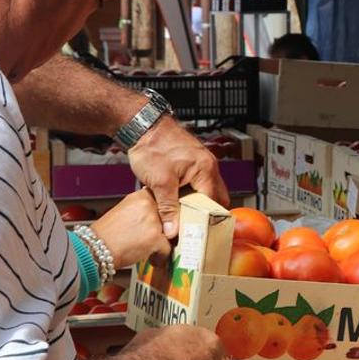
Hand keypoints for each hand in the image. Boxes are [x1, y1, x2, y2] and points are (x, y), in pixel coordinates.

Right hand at [90, 188, 170, 270]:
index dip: (165, 215)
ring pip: (169, 234)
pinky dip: (159, 257)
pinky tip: (150, 258)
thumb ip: (143, 210)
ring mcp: (153, 221)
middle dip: (163, 231)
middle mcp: (148, 205)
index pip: (164, 202)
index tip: (165, 223)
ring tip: (148, 249)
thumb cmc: (107, 233)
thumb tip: (159, 216)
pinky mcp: (155, 238)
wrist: (95, 248)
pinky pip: (166, 249)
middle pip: (169, 219)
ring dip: (161, 244)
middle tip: (153, 239)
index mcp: (140, 196)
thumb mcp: (125, 211)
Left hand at [128, 116, 229, 238]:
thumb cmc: (152, 146)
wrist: (142, 125)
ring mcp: (201, 163)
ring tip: (184, 218)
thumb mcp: (160, 182)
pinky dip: (192, 195)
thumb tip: (173, 231)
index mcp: (206, 170)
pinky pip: (198, 183)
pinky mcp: (192, 162)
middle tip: (193, 228)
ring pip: (207, 191)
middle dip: (206, 214)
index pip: (214, 203)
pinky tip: (178, 202)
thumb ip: (168, 209)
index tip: (196, 233)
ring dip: (197, 204)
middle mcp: (208, 166)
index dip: (205, 220)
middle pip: (216, 198)